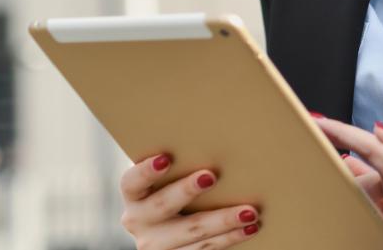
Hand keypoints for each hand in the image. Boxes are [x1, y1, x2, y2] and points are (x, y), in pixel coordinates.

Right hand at [117, 153, 261, 249]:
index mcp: (134, 196)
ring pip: (192, 232)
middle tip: (211, 176)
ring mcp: (158, 244)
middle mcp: (139, 221)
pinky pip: (207, 248)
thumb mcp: (168, 181)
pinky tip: (250, 227)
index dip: (146, 171)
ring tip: (249, 211)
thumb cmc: (174, 189)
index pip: (132, 182)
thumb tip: (218, 142)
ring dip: (223, 220)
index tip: (165, 158)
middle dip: (186, 190)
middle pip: (163, 205)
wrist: (170, 230)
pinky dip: (231, 237)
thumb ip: (180, 167)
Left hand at [314, 116, 382, 249]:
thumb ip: (372, 190)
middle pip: (372, 146)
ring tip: (328, 125)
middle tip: (317, 121)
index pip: (369, 153)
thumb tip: (351, 167)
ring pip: (382, 149)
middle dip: (343, 133)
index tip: (323, 132)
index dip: (346, 141)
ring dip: (353, 135)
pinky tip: (381, 132)